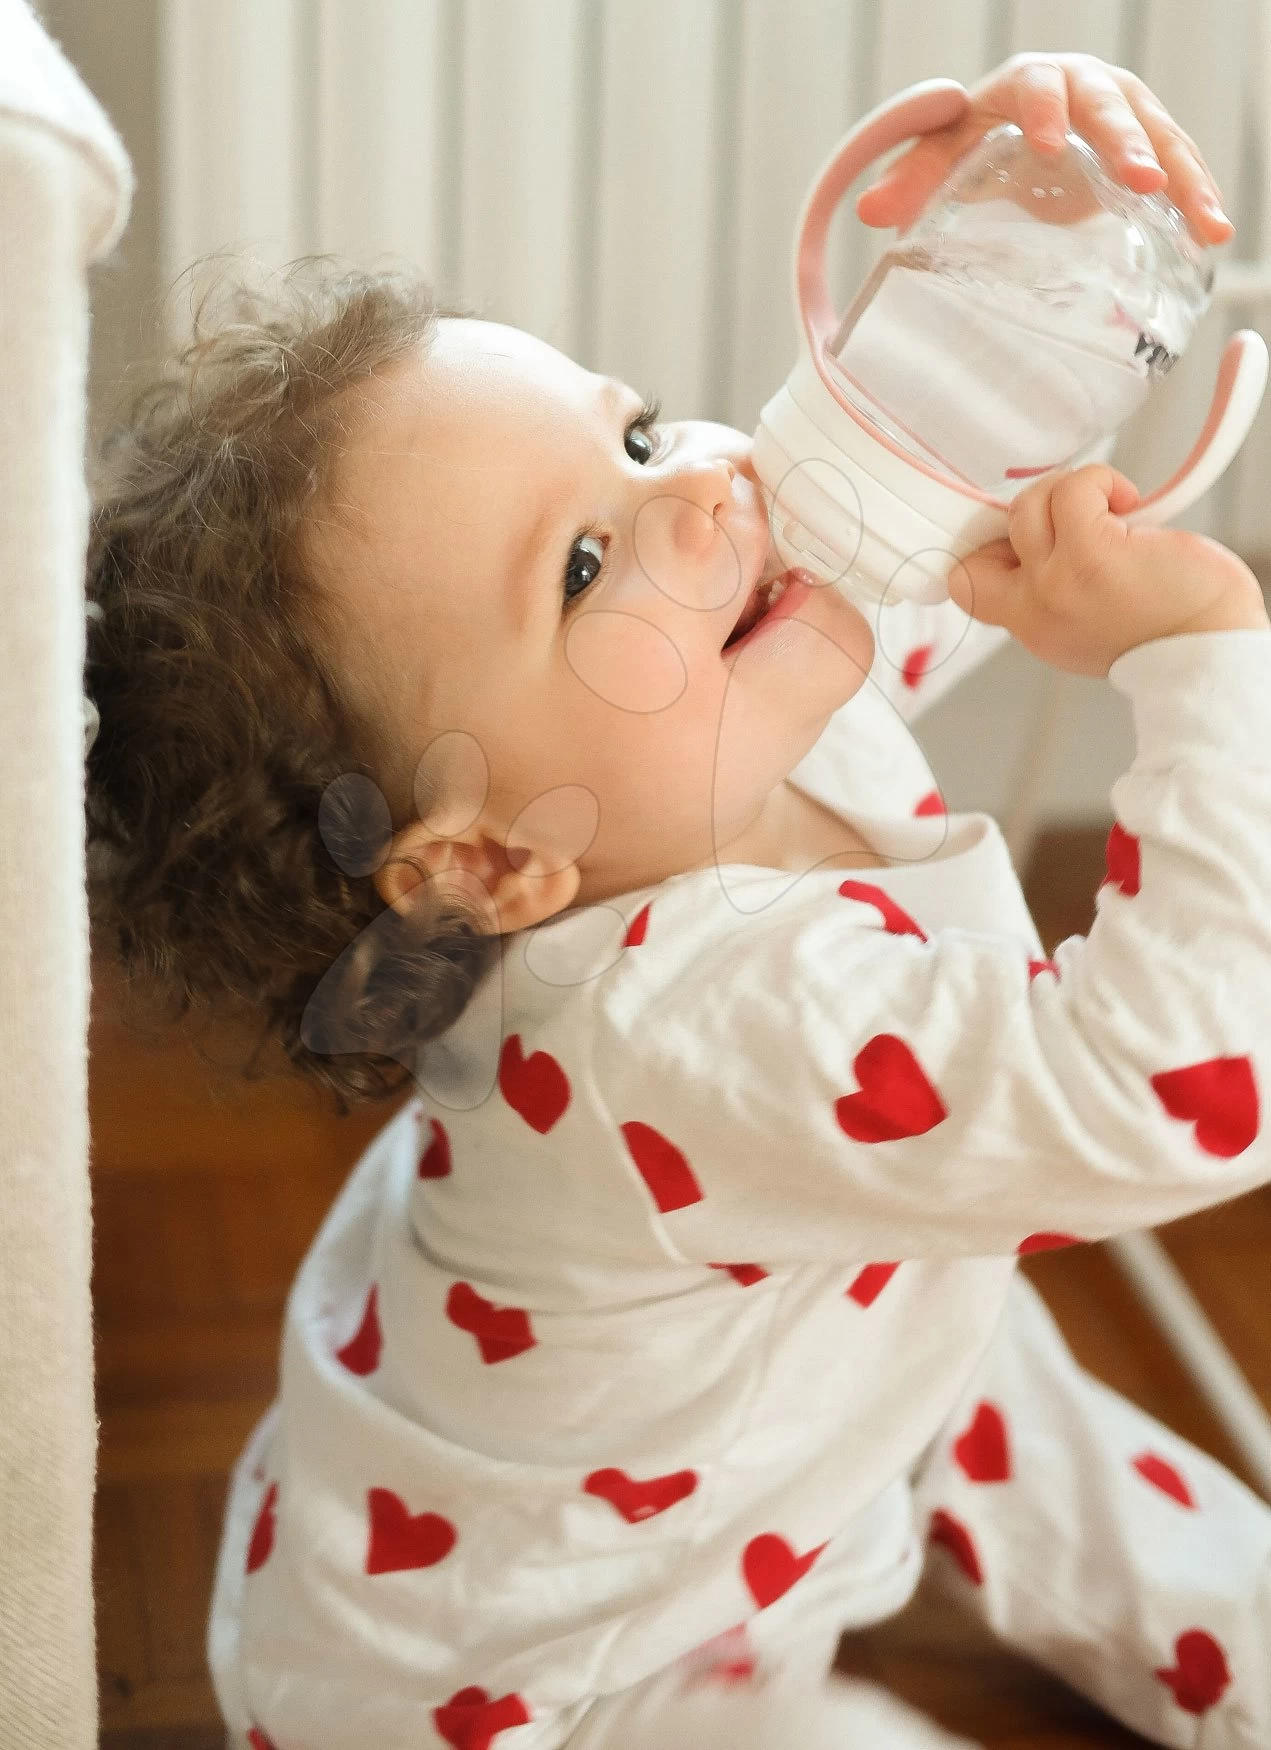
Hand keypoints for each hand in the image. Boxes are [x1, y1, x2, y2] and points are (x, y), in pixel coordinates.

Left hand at [856, 53, 1232, 246]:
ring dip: (1185, 179)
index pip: (1038, 88)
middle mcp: (1086, 86)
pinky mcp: (1151, 144)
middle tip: (1143, 181)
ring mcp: (1126, 112)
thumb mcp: (944, 154)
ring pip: (1161, 137)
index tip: (1050, 146)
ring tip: (1206, 223)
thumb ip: (912, 177)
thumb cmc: (979, 139)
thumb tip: (869, 209)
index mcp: (1030, 82)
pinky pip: (1180, 166)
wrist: (1022, 131)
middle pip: (1110, 108)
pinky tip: (1214, 234)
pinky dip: (1197, 198)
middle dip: (1128, 143)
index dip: (1046, 112)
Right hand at [951, 465, 1268, 677]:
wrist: (1209, 653)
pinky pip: (1075, 490)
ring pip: (1028, 505)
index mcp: (1032, 628)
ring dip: (1068, 492)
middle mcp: (1034, 608)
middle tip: (1072, 516)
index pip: (965, 583)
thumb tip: (1051, 535)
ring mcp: (1057, 580)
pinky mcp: (1092, 553)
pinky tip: (1129, 501)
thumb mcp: (1088, 627)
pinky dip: (1100, 482)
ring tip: (1111, 508)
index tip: (1022, 534)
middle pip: (983, 539)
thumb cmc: (1170, 633)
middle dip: (1022, 513)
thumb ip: (1054, 593)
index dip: (983, 548)